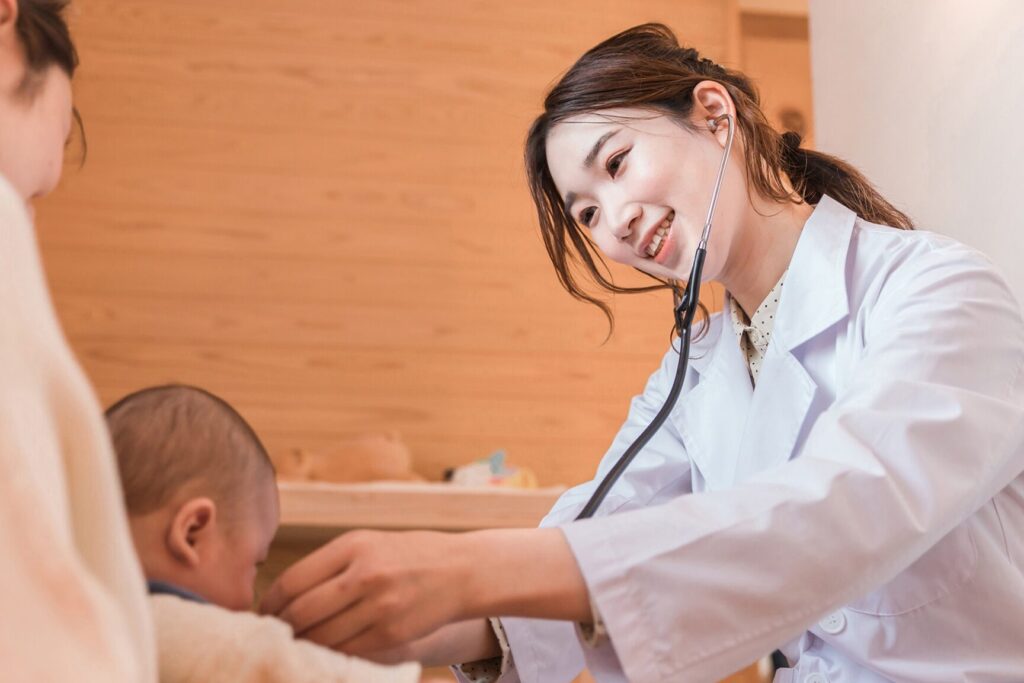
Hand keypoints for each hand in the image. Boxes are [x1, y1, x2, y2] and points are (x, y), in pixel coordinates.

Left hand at [261, 529, 472, 655]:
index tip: (264, 614)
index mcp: (353, 546)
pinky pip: (346, 651)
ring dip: (302, 645)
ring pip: (321, 636)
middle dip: (280, 629)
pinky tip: (324, 652)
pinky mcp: (391, 633)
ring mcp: (379, 605)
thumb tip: (283, 598)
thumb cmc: (406, 556)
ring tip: (295, 645)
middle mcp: (365, 574)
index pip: (293, 581)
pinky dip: (329, 654)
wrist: (459, 571)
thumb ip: (329, 566)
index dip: (270, 603)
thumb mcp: (368, 544)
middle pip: (301, 612)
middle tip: (272, 636)